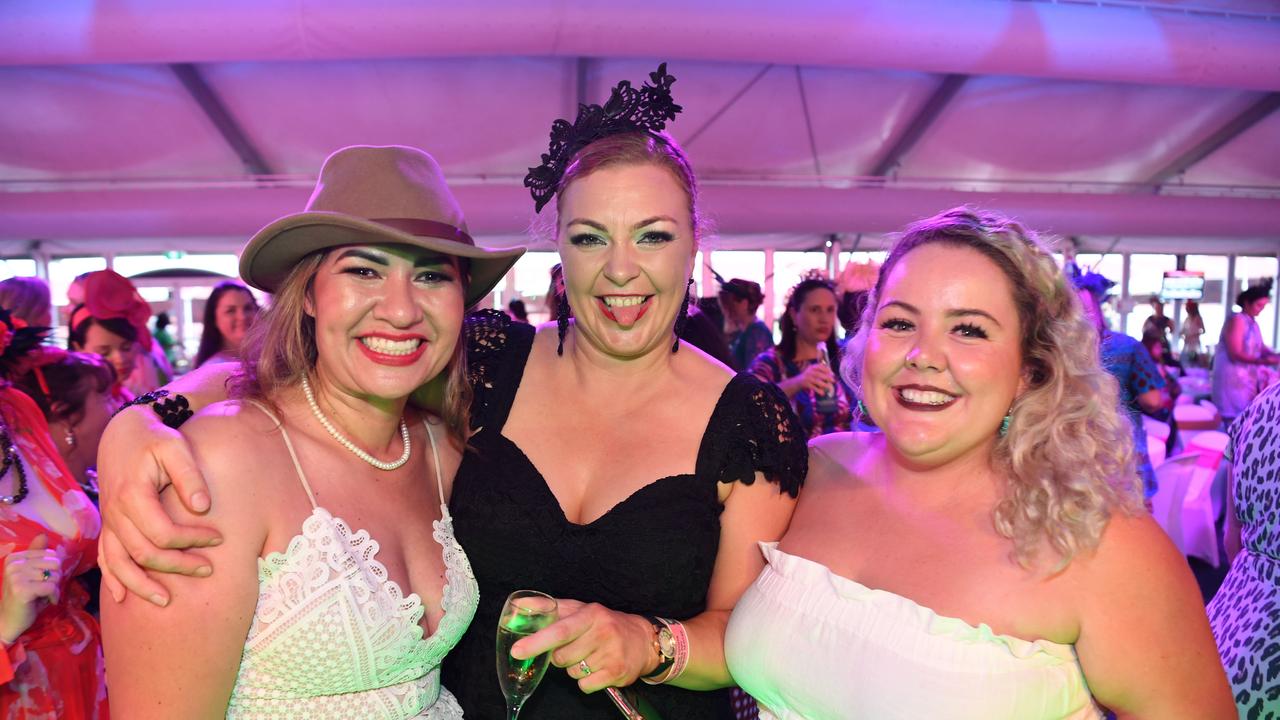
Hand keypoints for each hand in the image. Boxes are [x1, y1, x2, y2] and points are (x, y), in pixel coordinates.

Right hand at [0, 535, 60, 644]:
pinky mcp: (22, 589)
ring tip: (43, 596)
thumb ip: (37, 556)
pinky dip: (54, 596)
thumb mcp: (32, 574)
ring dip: (54, 589)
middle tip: (45, 589)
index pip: (50, 554)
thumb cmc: (24, 598)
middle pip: (55, 563)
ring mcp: (16, 576)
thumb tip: (43, 535)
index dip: (53, 570)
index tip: (43, 581)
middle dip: (55, 578)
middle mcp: (14, 564)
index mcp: (15, 557)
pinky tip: (47, 602)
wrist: (9, 621)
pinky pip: (51, 588)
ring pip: (54, 576)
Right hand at [98, 406, 220, 606]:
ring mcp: (109, 521)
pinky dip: (114, 578)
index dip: (192, 541)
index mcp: (133, 496)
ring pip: (119, 563)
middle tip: (207, 569)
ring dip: (141, 585)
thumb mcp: (175, 447)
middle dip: (177, 566)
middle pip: (144, 553)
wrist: (123, 432)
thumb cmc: (154, 438)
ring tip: (166, 602)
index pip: (163, 533)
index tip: (219, 538)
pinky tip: (124, 598)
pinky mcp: (108, 524)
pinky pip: (105, 557)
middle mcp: (115, 513)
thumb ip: (189, 475)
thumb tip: (202, 506)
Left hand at [510, 600, 656, 693]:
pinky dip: (586, 682)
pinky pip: (585, 685)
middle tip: (575, 648)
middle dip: (560, 657)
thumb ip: (550, 607)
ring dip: (574, 669)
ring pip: (572, 672)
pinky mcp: (617, 671)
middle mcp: (602, 631)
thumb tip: (521, 605)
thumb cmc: (603, 624)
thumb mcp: (579, 609)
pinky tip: (597, 669)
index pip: (559, 630)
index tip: (518, 651)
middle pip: (561, 657)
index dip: (537, 641)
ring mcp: (611, 652)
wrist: (642, 638)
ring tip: (590, 656)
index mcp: (590, 613)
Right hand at [796, 362, 835, 394]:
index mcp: (812, 367)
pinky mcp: (806, 384)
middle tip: (833, 380)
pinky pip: (814, 388)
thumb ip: (821, 371)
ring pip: (817, 381)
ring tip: (829, 387)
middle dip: (827, 377)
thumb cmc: (808, 376)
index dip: (827, 370)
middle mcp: (809, 371)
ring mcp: (807, 378)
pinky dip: (819, 391)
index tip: (833, 374)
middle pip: (819, 374)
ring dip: (824, 385)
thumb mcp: (813, 371)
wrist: (797, 382)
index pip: (820, 366)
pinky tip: (822, 393)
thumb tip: (832, 375)